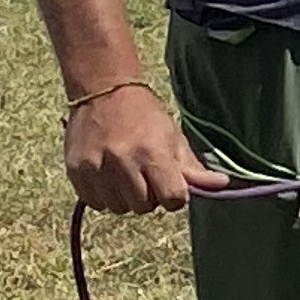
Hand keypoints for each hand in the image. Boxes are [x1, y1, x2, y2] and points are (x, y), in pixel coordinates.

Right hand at [64, 83, 227, 213]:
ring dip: (126, 197)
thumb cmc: (144, 115)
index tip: (170, 183)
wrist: (103, 91)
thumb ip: (193, 167)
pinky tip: (108, 175)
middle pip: (144, 207)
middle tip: (146, 174)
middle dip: (150, 196)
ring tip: (126, 173)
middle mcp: (122, 163)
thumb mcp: (174, 136)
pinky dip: (104, 195)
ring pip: (119, 208)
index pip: (173, 200)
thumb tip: (223, 184)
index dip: (175, 195)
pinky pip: (96, 203)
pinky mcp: (76, 172)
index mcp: (153, 153)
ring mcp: (96, 168)